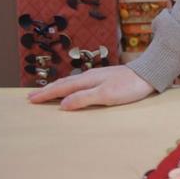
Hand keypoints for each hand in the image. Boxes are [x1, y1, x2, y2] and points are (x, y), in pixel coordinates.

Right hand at [27, 65, 154, 110]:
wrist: (149, 74)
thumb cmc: (128, 86)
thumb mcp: (105, 95)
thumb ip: (83, 98)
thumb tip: (62, 104)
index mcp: (87, 80)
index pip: (61, 88)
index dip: (46, 95)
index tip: (30, 100)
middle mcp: (89, 76)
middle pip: (63, 84)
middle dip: (47, 91)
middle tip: (31, 97)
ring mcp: (97, 76)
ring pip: (71, 82)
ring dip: (57, 88)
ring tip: (47, 92)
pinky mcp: (105, 79)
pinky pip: (80, 83)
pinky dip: (70, 87)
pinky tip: (73, 88)